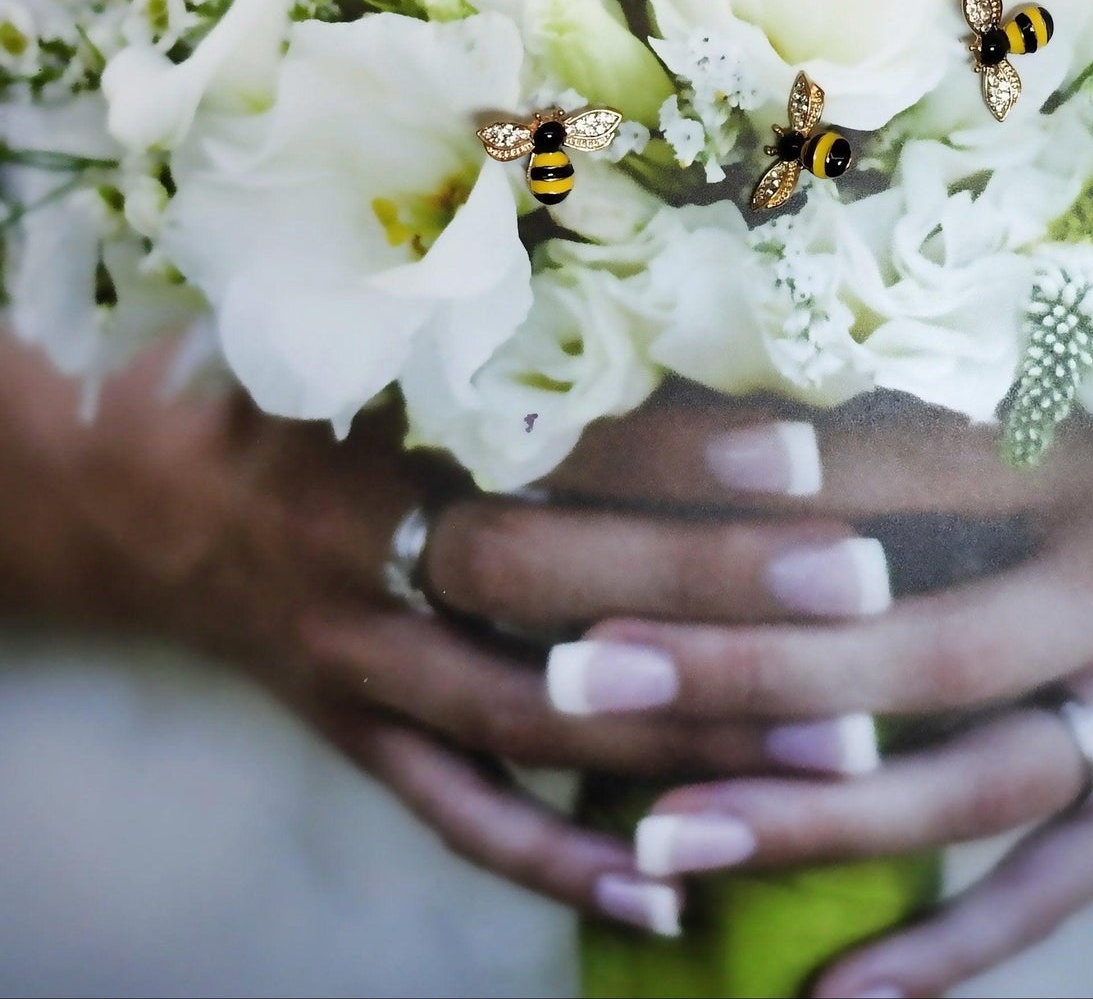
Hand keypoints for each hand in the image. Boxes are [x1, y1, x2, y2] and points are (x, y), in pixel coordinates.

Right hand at [0, 338, 945, 936]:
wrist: (138, 489)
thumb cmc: (283, 380)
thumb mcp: (363, 323)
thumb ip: (496, 323)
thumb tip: (676, 287)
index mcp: (376, 427)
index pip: (548, 442)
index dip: (673, 451)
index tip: (808, 452)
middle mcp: (365, 553)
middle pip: (551, 583)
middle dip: (708, 592)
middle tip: (860, 590)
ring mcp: (357, 664)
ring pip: (527, 718)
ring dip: (678, 737)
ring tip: (832, 753)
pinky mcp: (354, 737)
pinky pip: (456, 818)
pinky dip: (560, 863)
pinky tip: (670, 898)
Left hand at [547, 424, 1092, 996]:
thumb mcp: (1091, 442)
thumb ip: (950, 446)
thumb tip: (759, 446)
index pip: (929, 481)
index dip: (805, 482)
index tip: (665, 477)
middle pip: (918, 655)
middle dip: (750, 670)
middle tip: (591, 675)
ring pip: (969, 793)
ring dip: (814, 818)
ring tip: (663, 836)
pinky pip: (1047, 900)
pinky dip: (942, 956)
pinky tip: (827, 997)